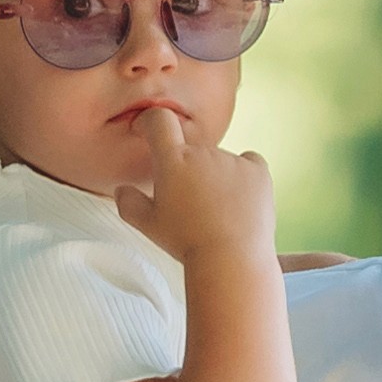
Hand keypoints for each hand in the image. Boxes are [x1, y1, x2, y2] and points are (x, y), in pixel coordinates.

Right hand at [107, 118, 275, 270]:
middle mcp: (203, 152)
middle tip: (191, 206)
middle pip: (192, 151)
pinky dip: (244, 176)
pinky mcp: (258, 171)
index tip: (149, 131)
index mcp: (173, 160)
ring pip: (219, 161)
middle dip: (188, 170)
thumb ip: (129, 203)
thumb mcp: (148, 226)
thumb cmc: (187, 243)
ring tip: (218, 214)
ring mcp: (233, 160)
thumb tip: (123, 190)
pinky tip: (240, 200)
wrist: (231, 260)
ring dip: (215, 177)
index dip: (152, 122)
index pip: (159, 121)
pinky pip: (249, 163)